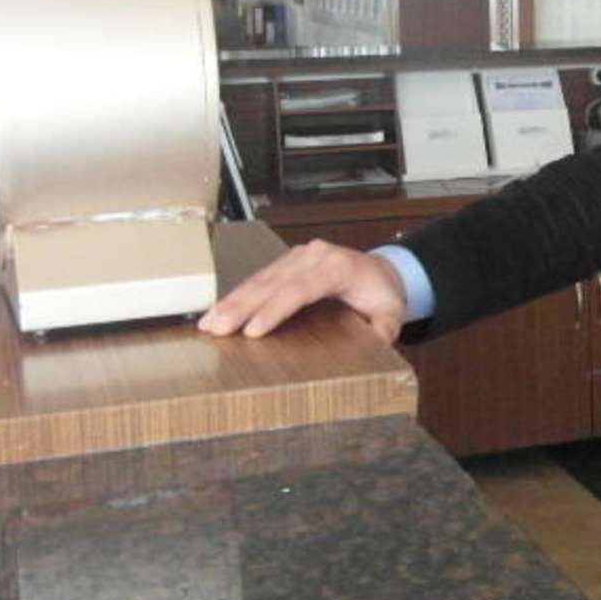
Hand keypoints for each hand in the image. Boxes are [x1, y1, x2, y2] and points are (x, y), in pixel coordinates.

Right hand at [198, 239, 407, 343]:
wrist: (384, 272)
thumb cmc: (382, 295)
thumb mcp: (391, 314)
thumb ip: (383, 330)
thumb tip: (373, 343)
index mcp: (339, 267)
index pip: (301, 289)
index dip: (275, 309)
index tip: (252, 330)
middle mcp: (316, 256)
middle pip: (273, 282)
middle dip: (241, 306)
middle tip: (216, 329)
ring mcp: (300, 256)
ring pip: (260, 278)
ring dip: (232, 301)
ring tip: (208, 323)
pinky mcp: (288, 262)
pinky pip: (260, 278)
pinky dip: (238, 295)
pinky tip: (219, 311)